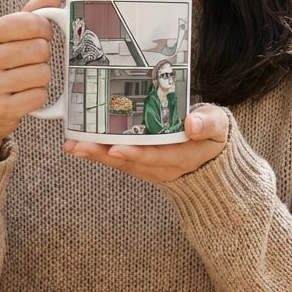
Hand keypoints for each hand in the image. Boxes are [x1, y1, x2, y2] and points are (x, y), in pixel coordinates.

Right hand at [0, 0, 61, 160]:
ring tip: (22, 82)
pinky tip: (21, 97)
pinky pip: (39, 96)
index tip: (37, 38)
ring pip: (43, 73)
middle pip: (41, 49)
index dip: (44, 31)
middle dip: (41, 58)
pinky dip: (36, 97)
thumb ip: (27, 14)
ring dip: (40, 79)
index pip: (32, 22)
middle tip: (26, 64)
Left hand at [62, 104, 228, 182]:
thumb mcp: (219, 127)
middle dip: (103, 154)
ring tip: (72, 145)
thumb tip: (192, 124)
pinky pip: (118, 160)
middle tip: (78, 146)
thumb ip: (209, 124)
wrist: (211, 156)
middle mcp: (163, 167)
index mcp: (183, 156)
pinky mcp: (140, 163)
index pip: (157, 157)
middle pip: (130, 162)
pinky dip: (98, 152)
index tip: (116, 148)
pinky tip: (78, 144)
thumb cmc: (212, 134)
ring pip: (120, 163)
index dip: (136, 153)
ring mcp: (150, 167)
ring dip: (95, 154)